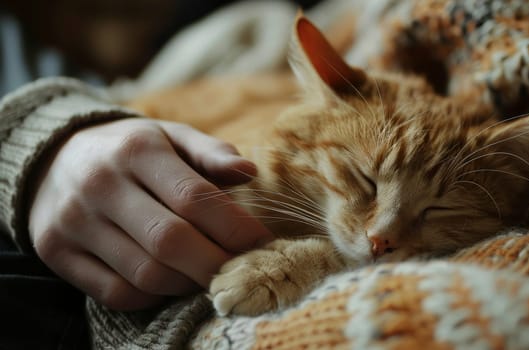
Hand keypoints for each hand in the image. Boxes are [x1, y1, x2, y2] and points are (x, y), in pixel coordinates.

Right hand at [28, 118, 272, 309]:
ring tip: (209, 274)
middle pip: (171, 241)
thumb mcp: (171, 136)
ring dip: (188, 283)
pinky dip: (152, 297)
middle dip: (217, 264)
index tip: (265, 244)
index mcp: (136, 150)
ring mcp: (72, 221)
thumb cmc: (132, 149)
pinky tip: (170, 282)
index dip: (236, 227)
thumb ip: (211, 152)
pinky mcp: (55, 252)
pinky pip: (115, 293)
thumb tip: (250, 172)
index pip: (194, 198)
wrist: (54, 157)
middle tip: (245, 272)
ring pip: (145, 273)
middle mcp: (100, 184)